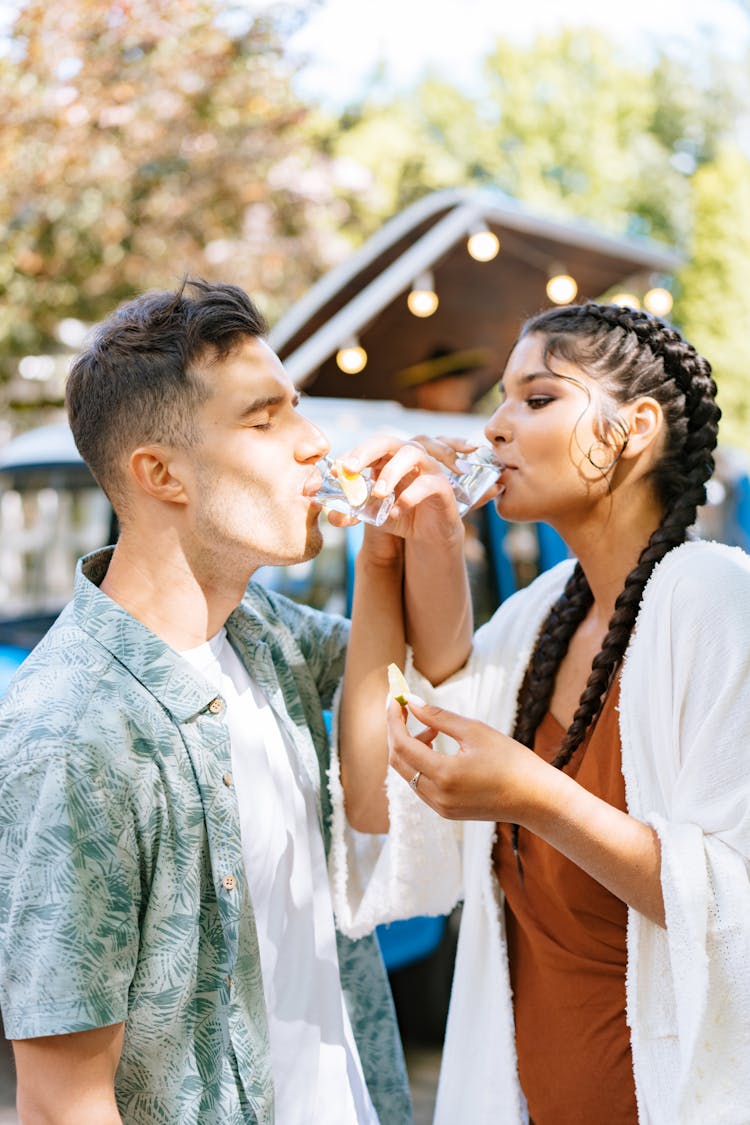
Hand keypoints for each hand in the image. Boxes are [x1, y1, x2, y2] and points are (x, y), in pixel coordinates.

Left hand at [338, 434, 462, 544]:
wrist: (428, 534)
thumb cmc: (399, 515)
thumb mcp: (371, 514)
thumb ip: (351, 513)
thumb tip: (331, 516)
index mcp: (387, 458)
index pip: (367, 449)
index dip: (350, 456)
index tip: (335, 472)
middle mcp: (407, 456)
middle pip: (387, 441)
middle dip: (366, 452)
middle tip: (350, 469)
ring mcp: (427, 468)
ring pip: (412, 454)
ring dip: (391, 471)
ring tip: (378, 493)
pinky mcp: (442, 486)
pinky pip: (428, 483)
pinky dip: (410, 496)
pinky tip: (395, 512)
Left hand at [386, 696, 552, 822]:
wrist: (536, 799)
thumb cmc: (512, 761)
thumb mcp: (475, 731)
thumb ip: (438, 717)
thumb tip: (411, 702)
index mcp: (444, 775)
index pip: (402, 744)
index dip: (394, 719)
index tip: (395, 698)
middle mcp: (437, 796)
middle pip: (398, 760)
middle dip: (397, 732)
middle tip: (406, 709)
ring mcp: (440, 807)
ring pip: (407, 773)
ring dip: (410, 748)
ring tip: (433, 730)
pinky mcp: (446, 811)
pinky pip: (420, 784)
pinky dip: (420, 763)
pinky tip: (436, 748)